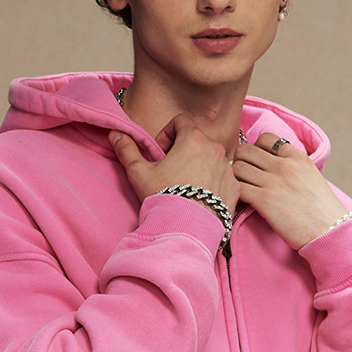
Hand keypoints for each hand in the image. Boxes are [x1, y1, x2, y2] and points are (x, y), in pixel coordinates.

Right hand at [108, 113, 240, 211]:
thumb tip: (116, 134)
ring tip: (186, 186)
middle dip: (184, 150)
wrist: (186, 230)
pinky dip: (213, 182)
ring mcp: (228, 169)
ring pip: (212, 159)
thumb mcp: (139, 172)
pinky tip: (200, 198)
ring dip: (199, 165)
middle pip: (198, 140)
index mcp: (194, 139)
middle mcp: (216, 149)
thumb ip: (128, 149)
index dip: (168, 133)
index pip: (181, 121)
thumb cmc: (163, 197)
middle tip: (171, 170)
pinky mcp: (235, 188)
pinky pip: (224, 177)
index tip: (161, 152)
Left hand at [232, 132, 348, 249]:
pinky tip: (243, 202)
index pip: (265, 138)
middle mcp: (284, 165)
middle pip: (245, 151)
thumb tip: (272, 164)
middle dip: (240, 162)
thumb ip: (293, 167)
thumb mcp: (312, 177)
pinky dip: (234, 194)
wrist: (330, 231)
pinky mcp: (265, 200)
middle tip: (244, 177)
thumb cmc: (322, 211)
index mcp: (297, 157)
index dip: (256, 150)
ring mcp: (274, 182)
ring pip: (237, 168)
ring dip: (235, 179)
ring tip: (243, 190)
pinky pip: (237, 188)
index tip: (258, 164)